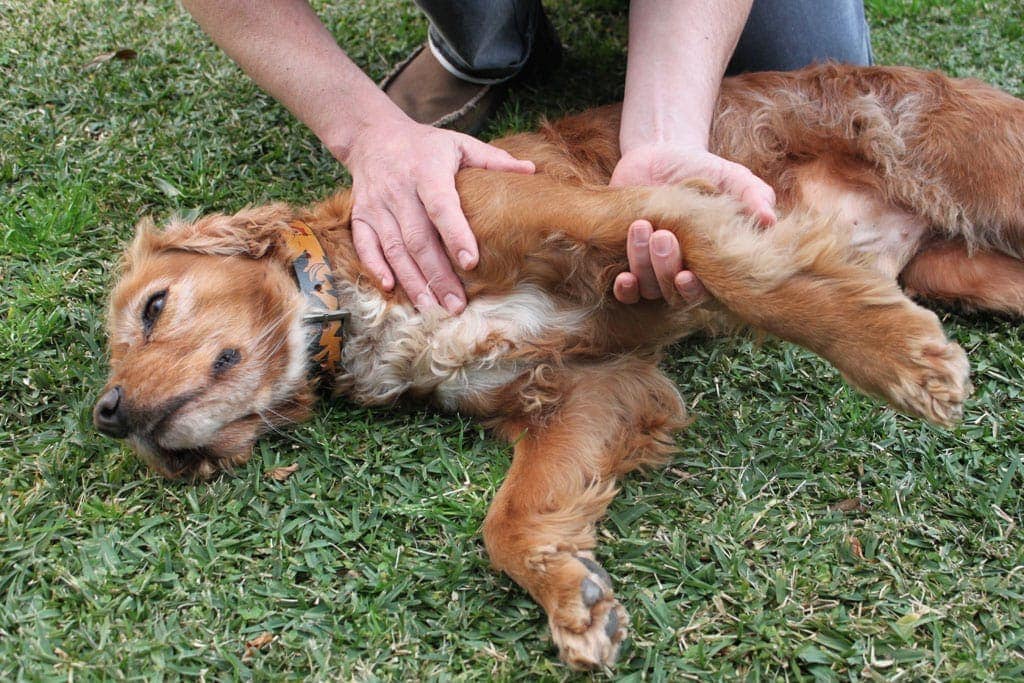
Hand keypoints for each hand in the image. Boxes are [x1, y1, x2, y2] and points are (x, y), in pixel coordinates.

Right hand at [345, 119, 534, 312]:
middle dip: (437, 275)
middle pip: (418, 238)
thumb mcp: (459, 144)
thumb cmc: (426, 145)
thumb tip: (531, 171)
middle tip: (456, 304)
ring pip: (394, 248)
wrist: (373, 136)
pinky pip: (365, 245)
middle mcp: (399, 189)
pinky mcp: (360, 215)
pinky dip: (375, 268)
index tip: (471, 262)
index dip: (455, 234)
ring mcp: (377, 205)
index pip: (441, 206)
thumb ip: (493, 159)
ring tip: (431, 307)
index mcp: (427, 170)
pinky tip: (391, 288)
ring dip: (412, 280)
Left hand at [609, 144, 776, 304]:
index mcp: (713, 262)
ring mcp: (656, 270)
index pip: (709, 292)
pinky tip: (623, 277)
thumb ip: (753, 196)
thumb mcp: (733, 179)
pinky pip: (629, 292)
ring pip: (649, 288)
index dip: (696, 291)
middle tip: (662, 236)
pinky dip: (625, 290)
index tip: (686, 276)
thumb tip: (769, 219)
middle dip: (665, 269)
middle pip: (674, 293)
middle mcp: (685, 271)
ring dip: (642, 266)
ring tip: (641, 228)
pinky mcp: (629, 263)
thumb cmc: (704, 170)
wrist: (661, 155)